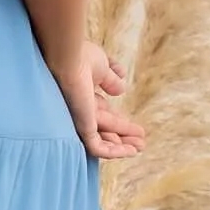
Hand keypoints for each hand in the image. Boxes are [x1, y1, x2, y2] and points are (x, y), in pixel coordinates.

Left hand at [52, 41, 145, 158]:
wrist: (69, 58)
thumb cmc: (80, 57)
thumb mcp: (102, 67)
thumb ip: (111, 78)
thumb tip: (121, 89)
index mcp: (84, 96)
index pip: (103, 115)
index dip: (120, 123)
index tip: (137, 129)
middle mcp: (81, 110)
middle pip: (104, 129)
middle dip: (123, 136)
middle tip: (141, 142)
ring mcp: (81, 120)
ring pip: (101, 140)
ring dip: (121, 147)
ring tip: (140, 148)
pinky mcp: (82, 127)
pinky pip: (97, 147)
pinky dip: (114, 152)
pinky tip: (130, 152)